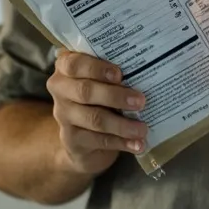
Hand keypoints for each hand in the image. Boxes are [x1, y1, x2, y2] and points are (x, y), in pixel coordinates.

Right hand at [46, 50, 148, 175]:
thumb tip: (148, 68)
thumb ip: (114, 72)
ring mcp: (64, 116)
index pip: (73, 63)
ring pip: (94, 119)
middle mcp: (60, 90)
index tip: (119, 74)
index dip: (96, 68)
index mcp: (65, 67)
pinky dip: (121, 142)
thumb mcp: (102, 79)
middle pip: (85, 91)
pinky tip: (137, 144)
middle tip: (141, 101)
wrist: (82, 135)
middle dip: (115, 96)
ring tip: (142, 128)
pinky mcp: (72, 140)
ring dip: (122, 124)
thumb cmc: (98, 95)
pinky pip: (99, 140)